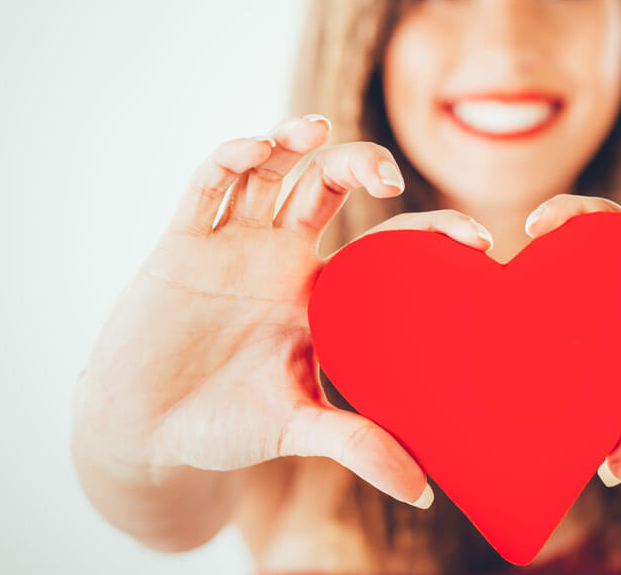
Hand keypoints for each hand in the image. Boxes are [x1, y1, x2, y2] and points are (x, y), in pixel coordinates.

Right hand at [72, 115, 493, 507]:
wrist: (143, 431)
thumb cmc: (225, 426)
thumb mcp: (299, 429)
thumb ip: (360, 445)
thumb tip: (425, 492)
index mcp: (321, 293)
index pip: (384, 245)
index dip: (428, 232)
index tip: (476, 239)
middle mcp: (281, 257)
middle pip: (328, 186)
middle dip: (359, 165)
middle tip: (391, 176)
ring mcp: (232, 245)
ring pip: (270, 172)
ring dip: (291, 141)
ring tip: (316, 128)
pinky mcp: (182, 244)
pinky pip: (207, 188)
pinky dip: (229, 161)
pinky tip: (253, 150)